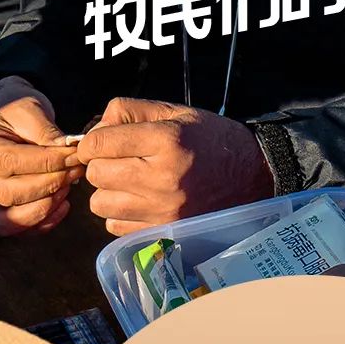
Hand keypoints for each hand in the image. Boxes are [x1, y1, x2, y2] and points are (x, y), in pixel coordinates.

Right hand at [0, 77, 82, 235]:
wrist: (6, 119)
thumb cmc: (14, 112)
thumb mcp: (29, 109)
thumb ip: (46, 131)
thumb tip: (66, 153)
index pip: (8, 161)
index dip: (45, 163)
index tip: (72, 155)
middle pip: (9, 194)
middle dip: (49, 184)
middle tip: (75, 169)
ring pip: (10, 220)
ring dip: (46, 207)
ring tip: (68, 185)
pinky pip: (17, 230)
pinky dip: (43, 223)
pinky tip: (62, 204)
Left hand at [76, 97, 273, 233]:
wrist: (253, 175)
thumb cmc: (210, 139)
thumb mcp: (176, 112)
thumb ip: (130, 112)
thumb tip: (92, 132)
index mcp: (166, 141)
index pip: (99, 144)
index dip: (91, 143)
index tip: (98, 144)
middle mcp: (163, 177)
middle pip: (96, 175)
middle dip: (100, 166)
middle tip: (118, 161)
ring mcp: (163, 209)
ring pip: (101, 204)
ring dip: (108, 192)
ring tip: (129, 182)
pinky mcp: (164, 231)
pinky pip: (115, 227)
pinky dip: (121, 215)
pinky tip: (140, 202)